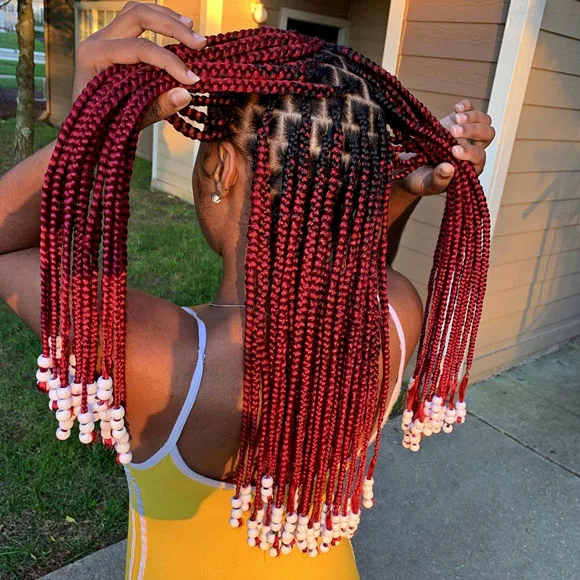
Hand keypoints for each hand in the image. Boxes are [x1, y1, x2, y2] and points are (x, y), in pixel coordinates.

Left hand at [72, 2, 204, 128]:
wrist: (84, 126)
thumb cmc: (102, 125)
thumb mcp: (130, 120)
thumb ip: (157, 107)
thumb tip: (187, 94)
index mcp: (93, 56)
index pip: (138, 48)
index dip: (168, 61)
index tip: (192, 79)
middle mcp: (97, 40)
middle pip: (137, 16)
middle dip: (172, 27)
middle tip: (199, 43)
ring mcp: (106, 37)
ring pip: (137, 10)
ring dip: (167, 17)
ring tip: (192, 29)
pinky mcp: (116, 41)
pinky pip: (138, 20)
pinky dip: (161, 21)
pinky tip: (180, 29)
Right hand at [398, 99, 494, 195]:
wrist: (409, 167)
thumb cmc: (420, 179)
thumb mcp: (426, 185)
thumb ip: (438, 180)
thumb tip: (449, 168)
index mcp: (469, 168)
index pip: (479, 157)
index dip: (469, 152)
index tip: (453, 150)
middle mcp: (472, 150)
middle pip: (487, 135)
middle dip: (473, 131)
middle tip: (454, 131)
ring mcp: (466, 135)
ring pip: (484, 121)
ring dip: (472, 117)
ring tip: (456, 118)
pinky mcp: (457, 122)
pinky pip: (470, 109)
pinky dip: (466, 106)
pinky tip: (456, 108)